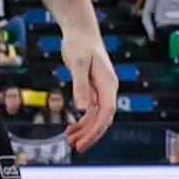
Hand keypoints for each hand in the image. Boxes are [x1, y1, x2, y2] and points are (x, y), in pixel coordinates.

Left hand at [63, 30, 120, 154]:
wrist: (81, 32)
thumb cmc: (79, 44)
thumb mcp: (77, 64)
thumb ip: (80, 86)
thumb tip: (82, 108)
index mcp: (108, 83)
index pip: (107, 111)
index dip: (96, 128)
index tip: (83, 140)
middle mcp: (109, 88)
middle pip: (104, 118)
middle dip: (91, 134)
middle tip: (75, 147)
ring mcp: (103, 90)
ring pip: (98, 116)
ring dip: (85, 130)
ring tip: (70, 140)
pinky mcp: (95, 89)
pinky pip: (92, 110)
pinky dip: (83, 120)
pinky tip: (72, 128)